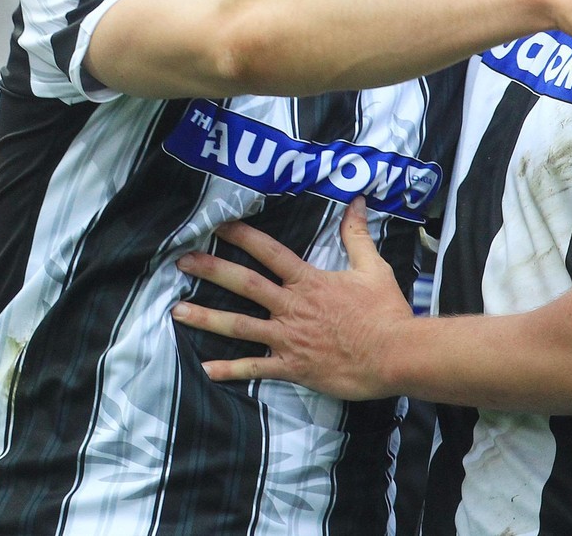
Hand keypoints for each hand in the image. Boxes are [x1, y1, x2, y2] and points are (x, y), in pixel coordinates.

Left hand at [170, 199, 412, 398]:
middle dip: (211, 271)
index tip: (218, 227)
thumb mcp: (373, 267)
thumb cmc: (385, 312)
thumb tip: (356, 202)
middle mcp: (292, 307)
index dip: (242, 237)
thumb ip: (357, 235)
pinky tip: (206, 369)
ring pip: (239, 326)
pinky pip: (255, 368)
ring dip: (206, 318)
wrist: (394, 354)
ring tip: (176, 311)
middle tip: (182, 262)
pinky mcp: (292, 367)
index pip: (269, 252)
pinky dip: (230, 369)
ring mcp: (288, 338)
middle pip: (244, 284)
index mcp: (309, 282)